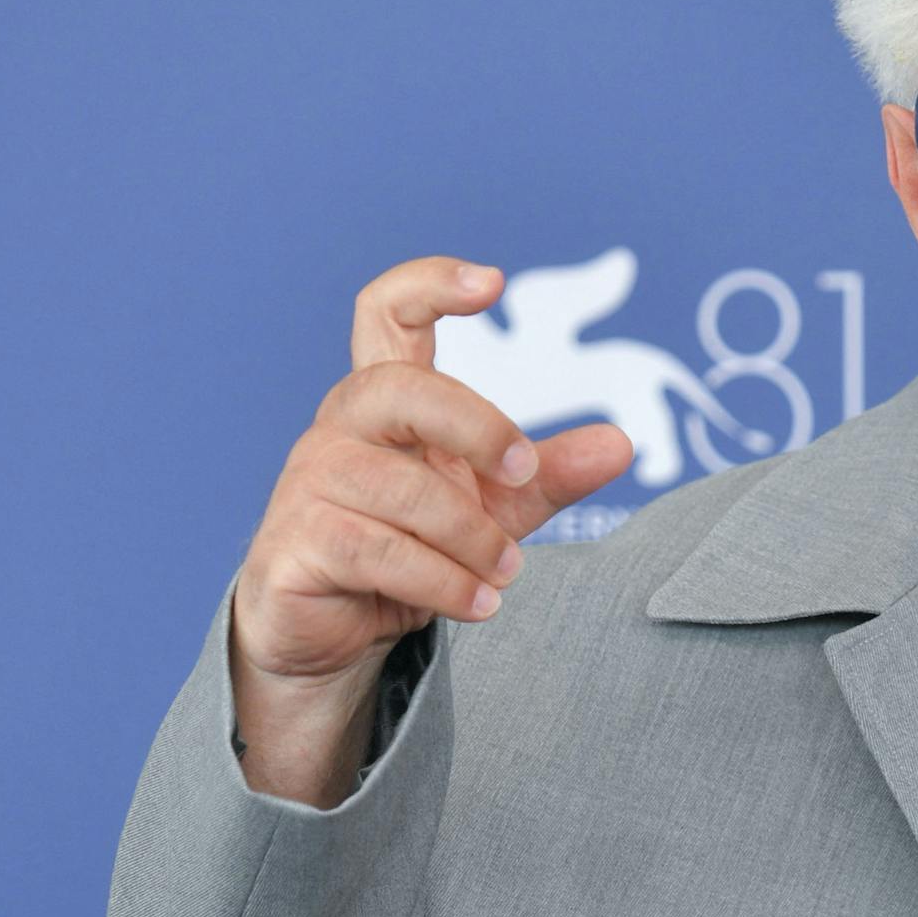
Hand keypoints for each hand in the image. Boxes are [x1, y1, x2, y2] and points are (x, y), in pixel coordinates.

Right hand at [232, 255, 634, 687]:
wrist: (340, 635)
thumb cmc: (415, 550)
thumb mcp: (495, 508)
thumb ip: (549, 473)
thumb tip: (622, 443)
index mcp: (387, 400)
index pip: (386, 312)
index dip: (430, 284)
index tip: (493, 281)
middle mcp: (341, 426)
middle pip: (402, 391)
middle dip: (477, 427)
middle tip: (524, 471)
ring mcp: (309, 483)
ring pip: (403, 491)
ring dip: (472, 538)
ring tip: (502, 572)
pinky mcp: (295, 544)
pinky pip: (379, 551)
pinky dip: (444, 580)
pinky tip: (478, 602)